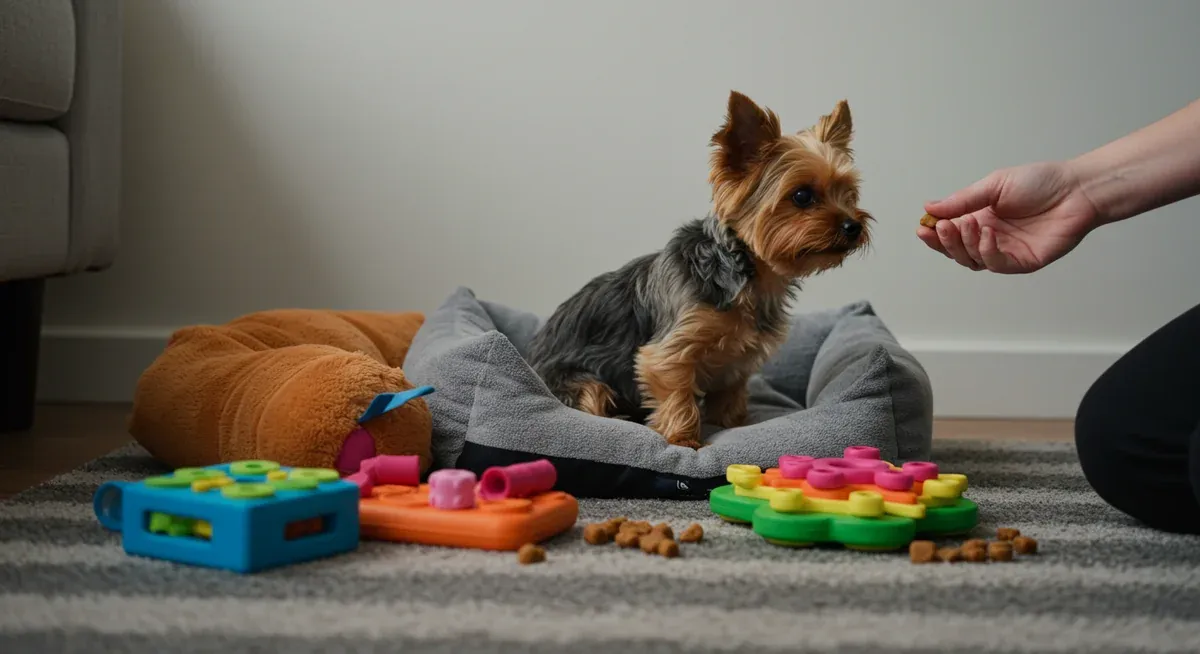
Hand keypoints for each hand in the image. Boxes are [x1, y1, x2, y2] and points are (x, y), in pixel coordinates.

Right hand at [918, 161, 1101, 273]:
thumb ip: (963, 200)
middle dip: (945, 241)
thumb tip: (930, 207)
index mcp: (980, 219)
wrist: (1076, 189)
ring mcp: (1007, 251)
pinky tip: (987, 234)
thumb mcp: (993, 185)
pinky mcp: (1023, 262)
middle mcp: (990, 238)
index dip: (934, 233)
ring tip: (966, 225)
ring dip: (964, 245)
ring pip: (973, 260)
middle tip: (942, 227)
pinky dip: (987, 252)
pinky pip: (997, 264)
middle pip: (957, 251)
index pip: (950, 233)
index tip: (923, 226)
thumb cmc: (1041, 183)